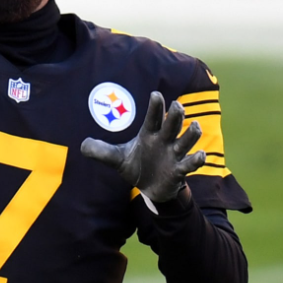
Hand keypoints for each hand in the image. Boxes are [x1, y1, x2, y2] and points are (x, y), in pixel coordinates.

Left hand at [81, 91, 204, 202]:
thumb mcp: (116, 159)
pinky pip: (190, 164)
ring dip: (191, 134)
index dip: (155, 107)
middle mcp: (164, 141)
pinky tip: (200, 154)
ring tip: (195, 125)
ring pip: (186, 141)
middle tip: (177, 106)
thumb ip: (101, 151)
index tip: (156, 94)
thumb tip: (82, 145)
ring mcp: (174, 155)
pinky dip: (196, 160)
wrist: (149, 188)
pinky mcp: (179, 170)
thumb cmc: (135, 166)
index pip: (153, 118)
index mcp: (149, 134)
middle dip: (175, 115)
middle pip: (172, 125)